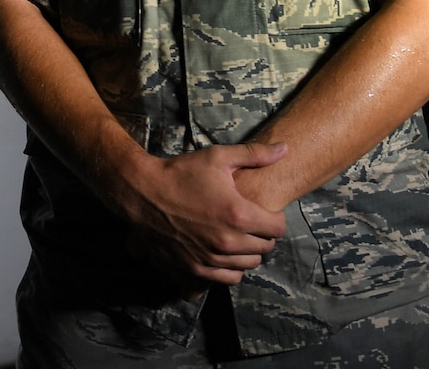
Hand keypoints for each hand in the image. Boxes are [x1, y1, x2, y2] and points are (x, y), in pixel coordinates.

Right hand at [122, 140, 288, 286]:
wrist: (143, 192)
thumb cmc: (181, 172)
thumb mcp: (218, 157)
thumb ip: (255, 154)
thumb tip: (285, 148)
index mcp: (238, 215)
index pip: (278, 228)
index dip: (275, 218)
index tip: (264, 211)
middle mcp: (228, 242)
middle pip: (265, 248)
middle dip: (261, 234)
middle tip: (249, 222)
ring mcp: (211, 259)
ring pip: (248, 265)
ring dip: (247, 252)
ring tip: (236, 237)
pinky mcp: (195, 270)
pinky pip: (227, 279)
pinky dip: (230, 269)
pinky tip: (223, 254)